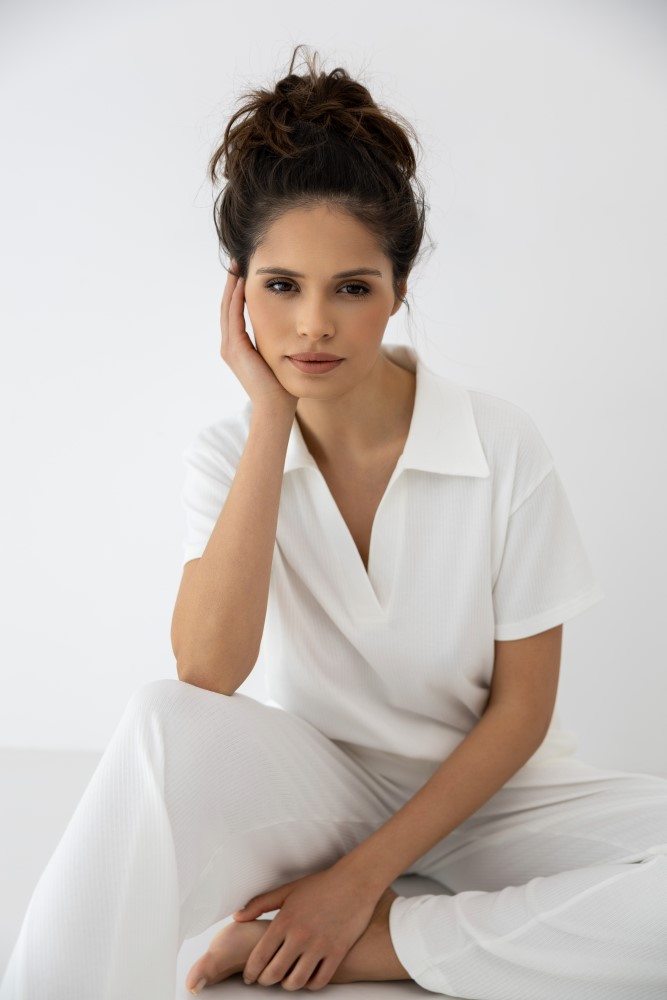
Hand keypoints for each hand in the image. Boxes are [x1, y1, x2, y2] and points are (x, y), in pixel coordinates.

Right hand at [220, 260, 297, 412]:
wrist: (276, 407)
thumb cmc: (282, 386)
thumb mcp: (279, 356)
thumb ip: (278, 340)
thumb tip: (291, 327)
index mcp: (237, 347)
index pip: (234, 311)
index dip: (238, 290)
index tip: (246, 270)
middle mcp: (229, 345)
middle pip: (227, 305)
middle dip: (233, 282)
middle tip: (237, 259)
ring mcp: (230, 347)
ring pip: (227, 307)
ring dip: (232, 285)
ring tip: (238, 265)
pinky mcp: (236, 349)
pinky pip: (234, 317)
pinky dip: (236, 298)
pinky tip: (243, 282)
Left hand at [232, 865, 382, 990]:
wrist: (354, 882)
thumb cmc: (320, 885)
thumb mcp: (287, 890)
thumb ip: (260, 904)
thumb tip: (237, 917)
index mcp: (285, 920)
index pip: (259, 956)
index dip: (251, 971)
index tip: (249, 975)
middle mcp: (300, 936)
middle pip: (274, 974)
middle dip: (265, 981)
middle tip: (264, 980)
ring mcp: (320, 946)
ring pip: (296, 981)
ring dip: (287, 985)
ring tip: (285, 980)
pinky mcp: (337, 952)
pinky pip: (320, 980)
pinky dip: (310, 984)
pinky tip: (307, 978)